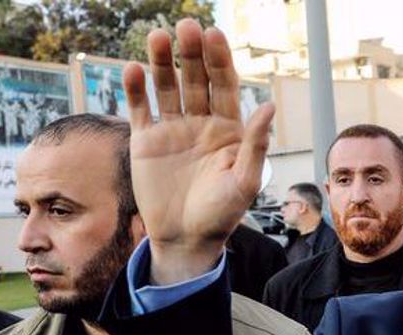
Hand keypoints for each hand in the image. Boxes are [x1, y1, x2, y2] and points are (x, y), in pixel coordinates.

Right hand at [123, 19, 273, 284]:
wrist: (187, 240)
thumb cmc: (223, 214)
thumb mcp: (245, 182)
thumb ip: (255, 145)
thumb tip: (269, 107)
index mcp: (230, 129)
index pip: (225, 86)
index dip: (220, 61)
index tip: (214, 35)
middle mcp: (202, 122)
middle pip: (196, 79)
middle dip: (191, 53)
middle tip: (185, 27)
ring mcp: (173, 129)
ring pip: (167, 87)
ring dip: (161, 62)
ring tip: (157, 37)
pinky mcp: (146, 141)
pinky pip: (141, 109)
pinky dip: (136, 89)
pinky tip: (133, 69)